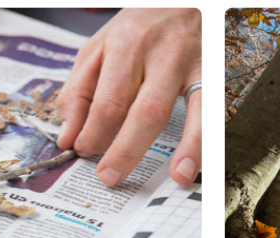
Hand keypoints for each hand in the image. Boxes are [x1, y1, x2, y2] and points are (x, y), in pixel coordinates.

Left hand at [55, 8, 201, 185]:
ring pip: (177, 111)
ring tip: (170, 177)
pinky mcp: (212, 72)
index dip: (92, 134)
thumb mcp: (98, 48)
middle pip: (139, 110)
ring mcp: (189, 63)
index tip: (84, 152)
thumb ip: (78, 92)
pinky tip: (194, 165)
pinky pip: (210, 112)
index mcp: (124, 44)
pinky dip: (203, 142)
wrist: (181, 0)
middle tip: (109, 176)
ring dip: (177, 149)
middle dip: (122, 150)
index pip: (105, 101)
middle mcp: (158, 52)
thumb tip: (67, 135)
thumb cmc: (138, 28)